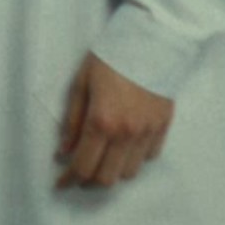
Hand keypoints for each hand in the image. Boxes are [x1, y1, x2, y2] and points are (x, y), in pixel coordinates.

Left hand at [56, 53, 173, 189]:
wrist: (152, 40)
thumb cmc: (110, 57)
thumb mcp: (81, 83)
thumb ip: (72, 121)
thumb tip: (63, 152)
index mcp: (102, 121)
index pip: (83, 165)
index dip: (68, 179)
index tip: (60, 183)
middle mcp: (126, 134)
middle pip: (106, 178)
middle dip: (89, 181)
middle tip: (79, 172)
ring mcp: (148, 133)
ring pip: (129, 173)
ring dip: (112, 171)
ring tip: (102, 158)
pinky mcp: (163, 127)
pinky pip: (148, 158)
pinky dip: (134, 158)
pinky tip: (125, 146)